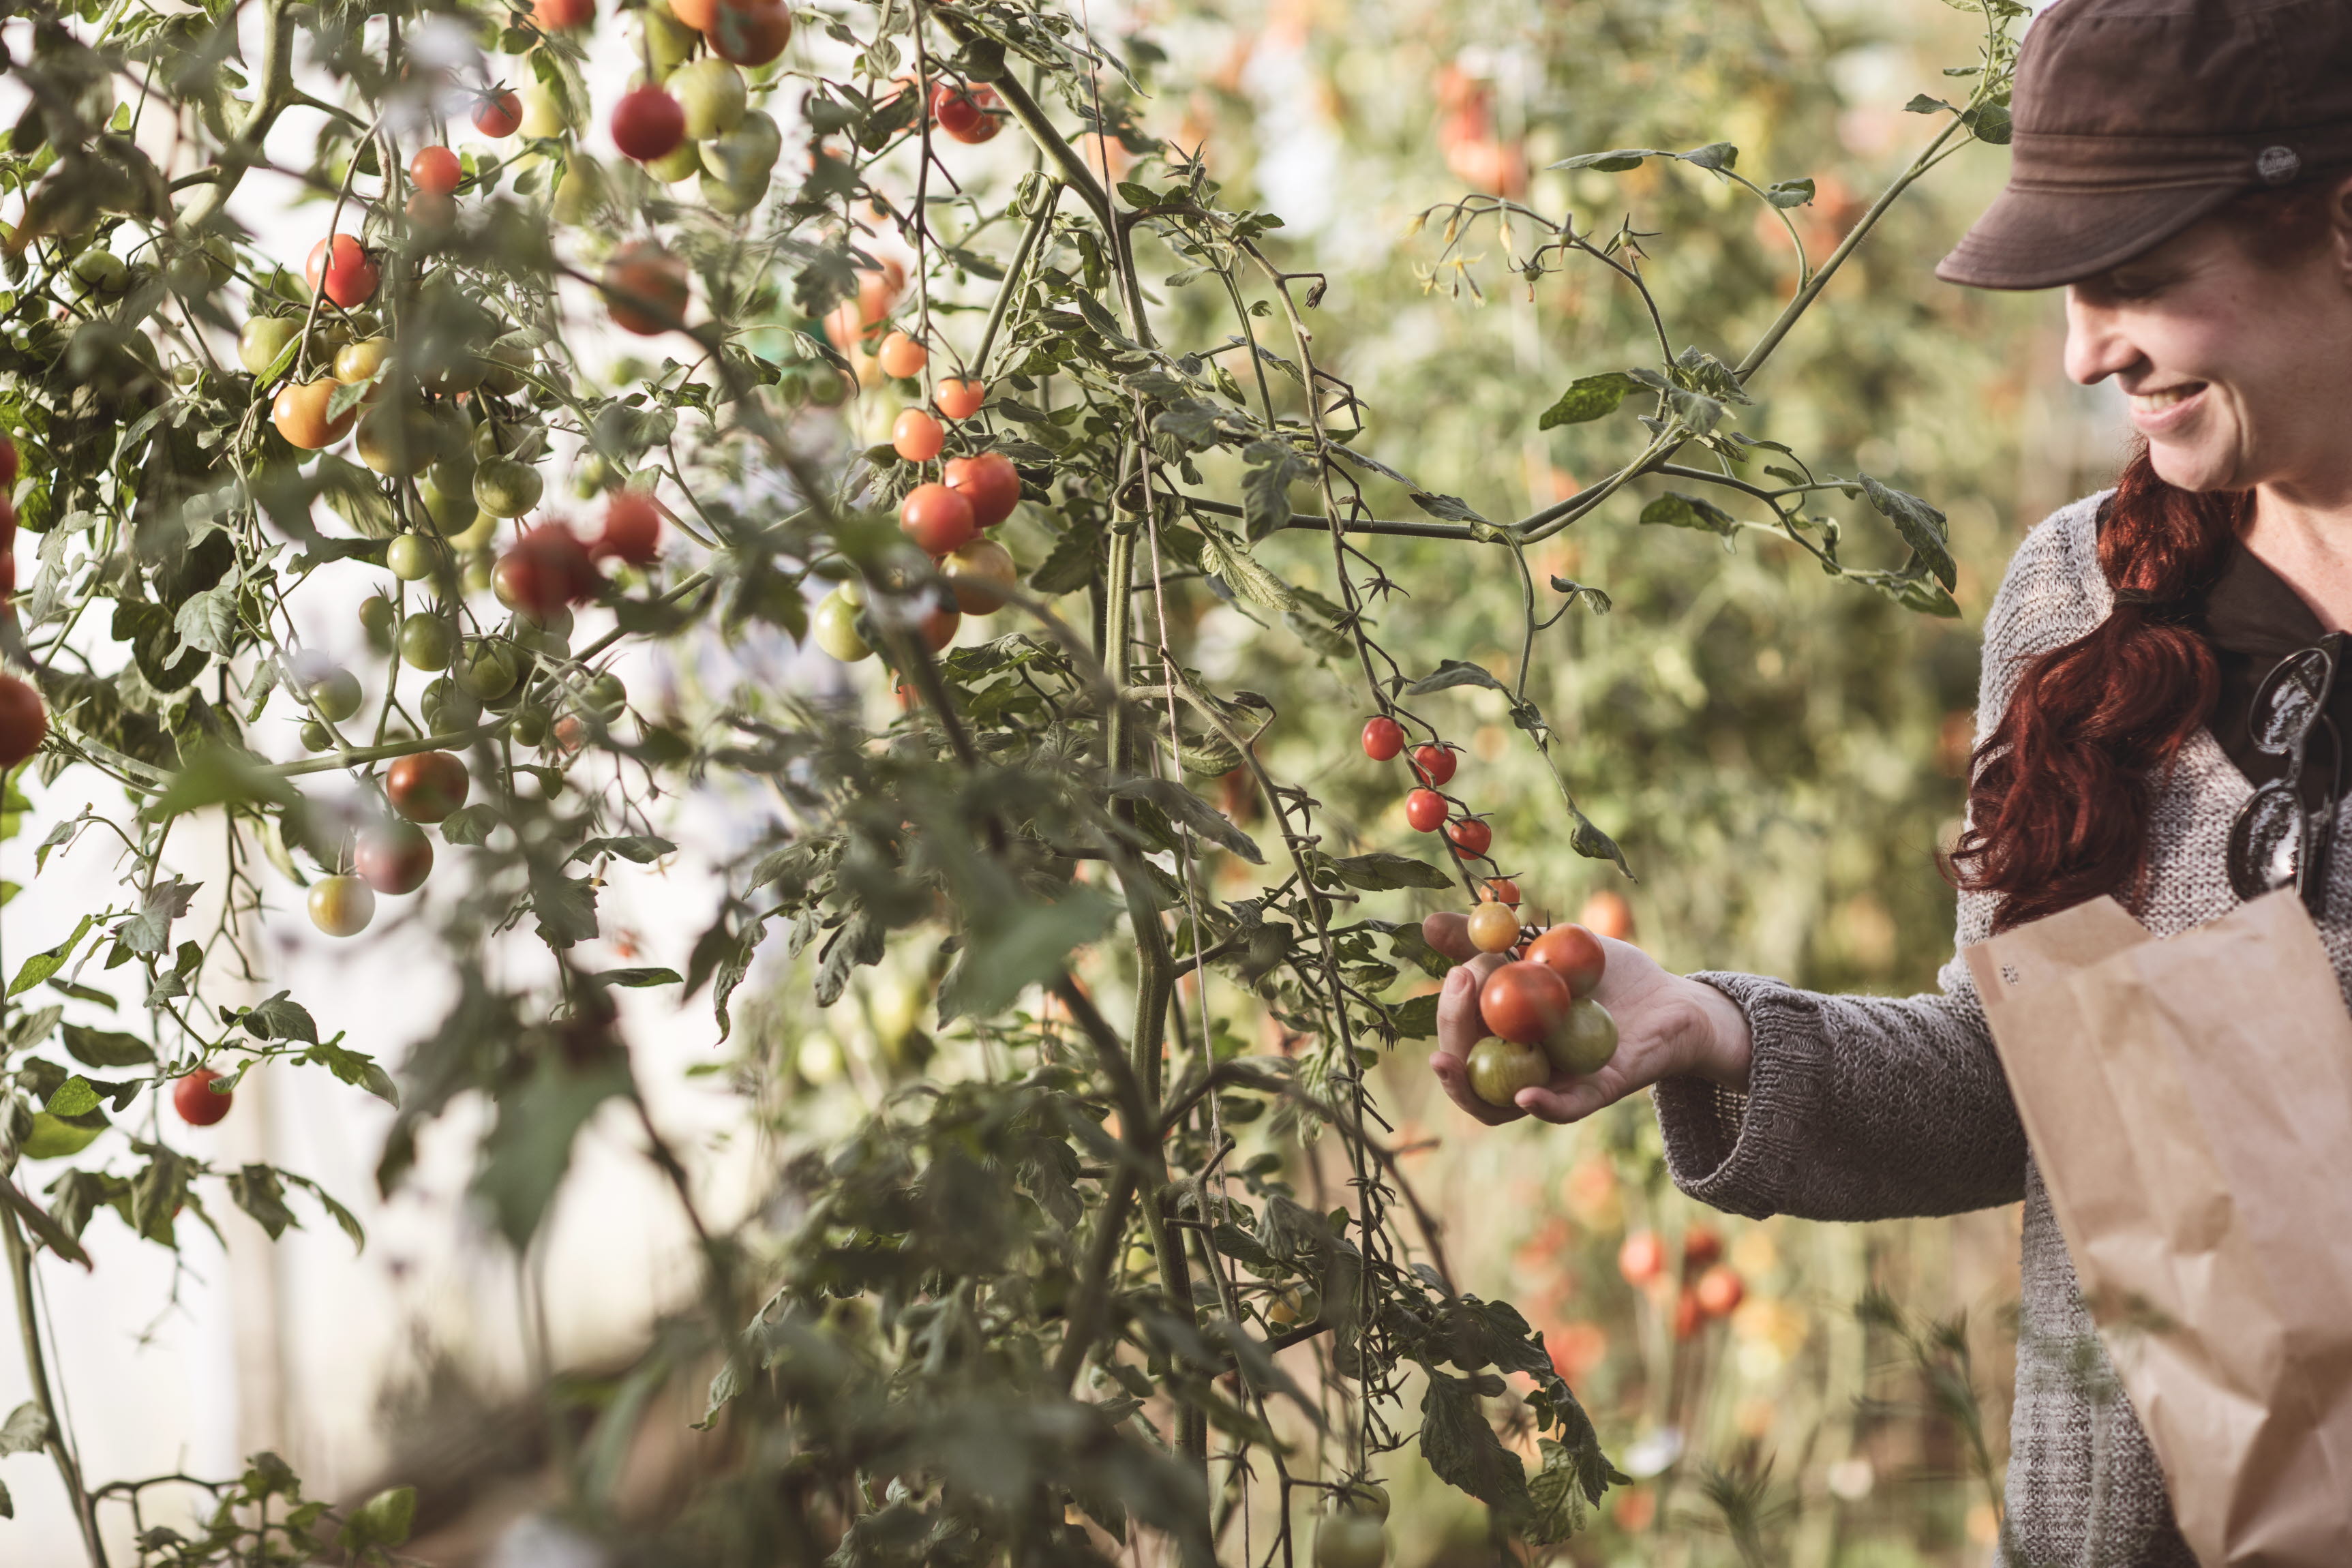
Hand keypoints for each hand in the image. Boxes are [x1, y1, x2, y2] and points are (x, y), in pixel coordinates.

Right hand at [1423, 912, 1752, 1125]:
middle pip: (1467, 1070)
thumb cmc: (1605, 975)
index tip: (1456, 970)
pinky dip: (1543, 1105)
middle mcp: (1521, 1067)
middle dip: (1450, 1032)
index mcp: (1505, 1036)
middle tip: (1460, 984)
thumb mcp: (1543, 947)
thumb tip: (1427, 926)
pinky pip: (1564, 1108)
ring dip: (1466, 1087)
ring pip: (1499, 1103)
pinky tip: (1524, 1094)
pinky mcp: (1597, 1092)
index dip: (1448, 1013)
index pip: (1459, 1037)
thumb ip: (1490, 942)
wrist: (1672, 996)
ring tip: (1448, 1059)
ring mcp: (1556, 1083)